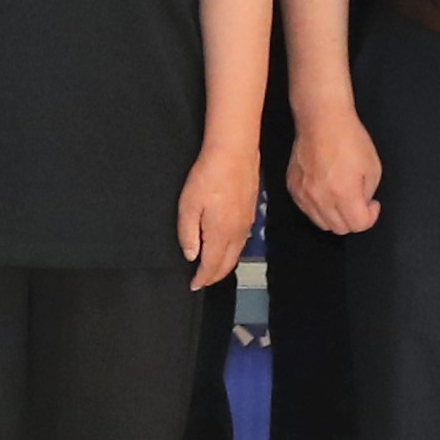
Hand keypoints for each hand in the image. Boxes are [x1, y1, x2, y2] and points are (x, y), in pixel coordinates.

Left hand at [176, 151, 258, 293]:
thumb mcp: (188, 205)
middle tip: (203, 281)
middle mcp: (237, 233)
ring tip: (212, 269)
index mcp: (220, 234)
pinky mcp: (251, 212)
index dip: (203, 279)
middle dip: (215, 277)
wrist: (234, 153)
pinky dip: (232, 252)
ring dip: (224, 265)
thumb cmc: (208, 176)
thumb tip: (191, 256)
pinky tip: (226, 248)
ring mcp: (247, 223)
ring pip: (236, 253)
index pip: (212, 266)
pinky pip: (242, 241)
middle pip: (227, 264)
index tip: (194, 286)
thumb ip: (188, 234)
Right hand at [285, 91, 382, 235]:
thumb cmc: (349, 138)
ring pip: (321, 223)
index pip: (358, 225)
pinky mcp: (293, 187)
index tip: (372, 204)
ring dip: (335, 217)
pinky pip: (307, 210)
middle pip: (339, 229)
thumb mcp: (373, 167)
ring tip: (341, 198)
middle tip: (359, 202)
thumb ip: (367, 193)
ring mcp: (304, 194)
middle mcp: (321, 199)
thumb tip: (360, 203)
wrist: (321, 120)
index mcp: (344, 194)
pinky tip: (326, 192)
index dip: (370, 217)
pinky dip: (318, 208)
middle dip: (353, 219)